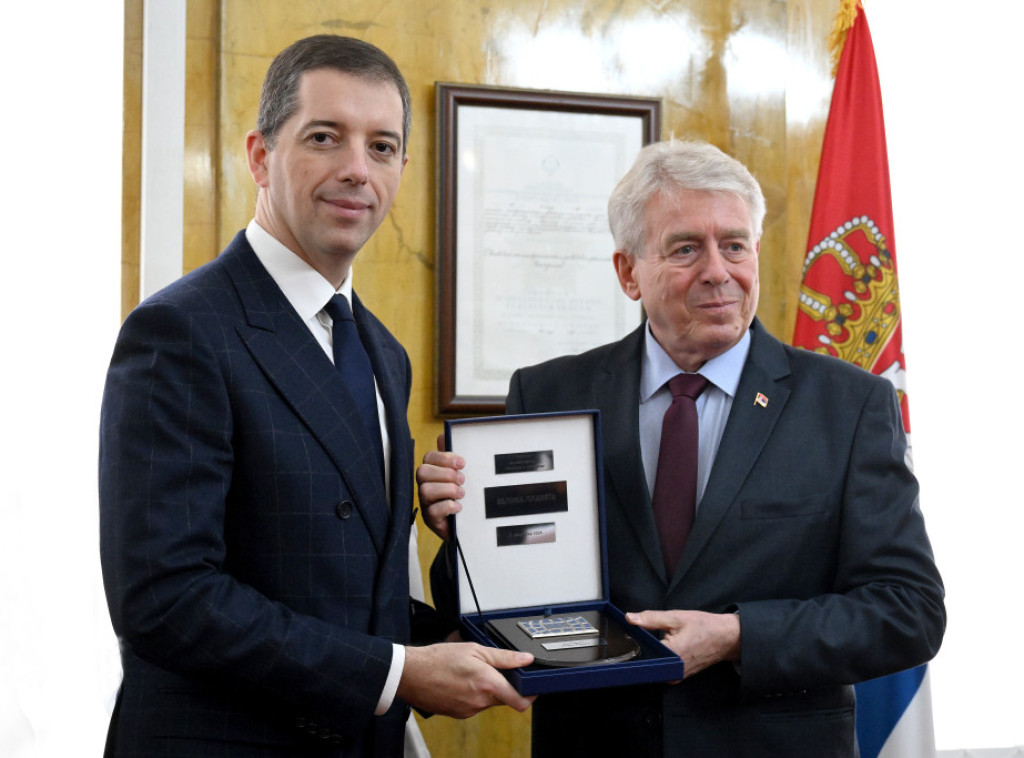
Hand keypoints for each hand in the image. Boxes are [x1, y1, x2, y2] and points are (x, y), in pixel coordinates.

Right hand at [398, 642, 534, 717]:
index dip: (530, 695)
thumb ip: (504, 657)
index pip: (521, 701)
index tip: (531, 687)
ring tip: (472, 673)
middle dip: (504, 687)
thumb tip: (525, 659)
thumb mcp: (475, 649)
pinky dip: (473, 695)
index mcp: (489, 685)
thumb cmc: (439, 659)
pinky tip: (461, 682)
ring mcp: (469, 710)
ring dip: (487, 690)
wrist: (412, 674)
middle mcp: (480, 702)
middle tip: (494, 670)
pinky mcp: (458, 714)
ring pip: (488, 702)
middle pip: (504, 699)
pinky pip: (474, 706)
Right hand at [415, 434, 464, 541]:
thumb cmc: (461, 495)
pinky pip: (433, 511)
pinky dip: (448, 506)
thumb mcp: (460, 474)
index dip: (444, 457)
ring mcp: (426, 503)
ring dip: (447, 490)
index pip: (429, 457)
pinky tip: (459, 507)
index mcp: (432, 472)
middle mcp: (425, 485)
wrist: (466, 524)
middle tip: (462, 479)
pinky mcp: (431, 519)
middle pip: (422, 472)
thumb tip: (443, 435)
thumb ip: (452, 457)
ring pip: (425, 490)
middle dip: (445, 473)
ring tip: (462, 494)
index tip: (462, 462)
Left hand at [626, 610, 740, 679]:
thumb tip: (629, 618)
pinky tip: (666, 647)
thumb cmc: (705, 627)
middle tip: (650, 635)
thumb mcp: (676, 617)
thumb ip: (651, 619)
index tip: (632, 634)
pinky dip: (661, 657)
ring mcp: (677, 676)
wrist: (727, 638)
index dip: (634, 642)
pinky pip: (663, 668)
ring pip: (654, 664)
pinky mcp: (679, 676)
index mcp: (671, 655)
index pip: (642, 651)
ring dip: (653, 653)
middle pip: (647, 660)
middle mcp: (673, 670)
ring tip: (660, 640)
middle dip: (644, 647)